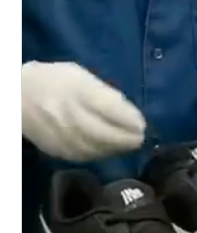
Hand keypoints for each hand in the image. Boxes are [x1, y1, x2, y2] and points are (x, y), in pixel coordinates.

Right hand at [22, 61, 145, 160]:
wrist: (17, 97)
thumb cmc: (55, 80)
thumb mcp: (82, 76)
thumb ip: (105, 94)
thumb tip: (127, 112)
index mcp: (78, 92)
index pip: (110, 109)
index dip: (130, 119)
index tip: (143, 123)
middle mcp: (70, 115)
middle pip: (104, 132)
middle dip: (127, 138)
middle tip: (141, 137)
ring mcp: (61, 135)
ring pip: (95, 148)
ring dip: (116, 149)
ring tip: (130, 145)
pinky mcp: (54, 149)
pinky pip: (82, 156)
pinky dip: (100, 154)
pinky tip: (109, 151)